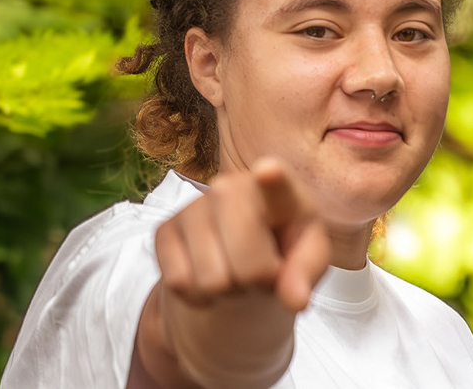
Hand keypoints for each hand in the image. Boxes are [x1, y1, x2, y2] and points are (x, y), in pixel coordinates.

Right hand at [149, 159, 331, 386]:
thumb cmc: (283, 250)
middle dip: (257, 283)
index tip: (269, 171)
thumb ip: (306, 275)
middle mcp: (231, 187)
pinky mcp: (163, 229)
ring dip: (227, 292)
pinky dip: (198, 296)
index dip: (273, 179)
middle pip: (247, 264)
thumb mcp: (308, 260)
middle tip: (262, 273)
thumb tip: (296, 301)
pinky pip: (179, 283)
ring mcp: (193, 206)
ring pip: (210, 280)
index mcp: (280, 192)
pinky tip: (211, 276)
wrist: (243, 256)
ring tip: (236, 272)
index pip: (277, 185)